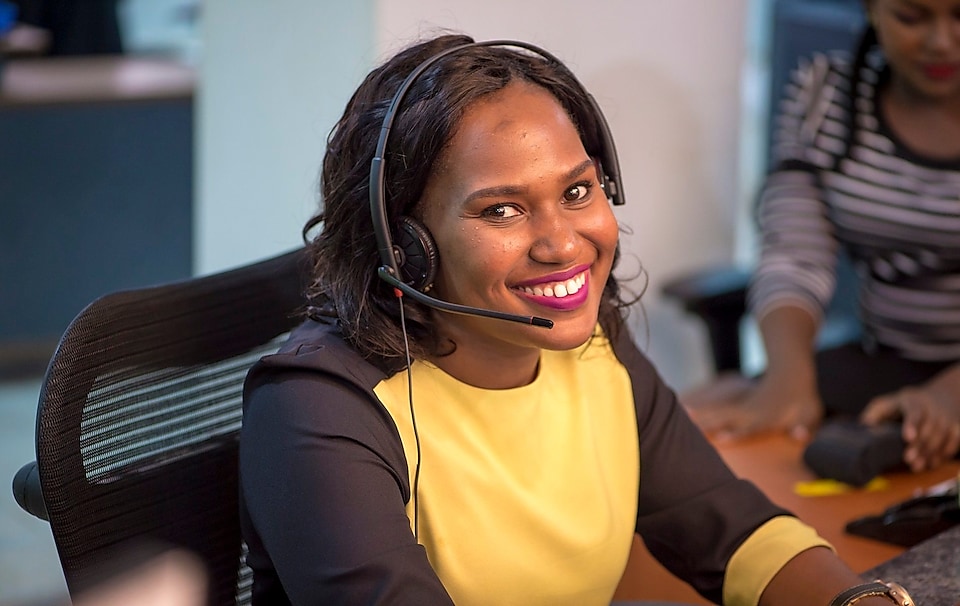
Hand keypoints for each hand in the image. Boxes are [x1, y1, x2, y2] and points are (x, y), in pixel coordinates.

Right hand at [682, 372, 823, 440]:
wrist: (789, 373)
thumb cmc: (801, 399)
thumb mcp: (810, 413)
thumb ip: (804, 426)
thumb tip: (798, 435)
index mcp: (767, 416)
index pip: (750, 427)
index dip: (736, 433)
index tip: (721, 437)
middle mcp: (751, 412)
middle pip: (726, 418)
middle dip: (708, 423)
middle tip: (689, 428)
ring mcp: (742, 408)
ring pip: (718, 412)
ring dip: (700, 416)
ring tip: (680, 416)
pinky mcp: (737, 406)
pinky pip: (717, 410)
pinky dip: (701, 412)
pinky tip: (685, 412)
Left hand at [861, 385, 959, 471]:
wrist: (942, 395)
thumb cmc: (905, 404)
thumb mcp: (887, 403)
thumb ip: (874, 414)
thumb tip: (863, 428)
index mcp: (913, 400)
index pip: (914, 411)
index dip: (911, 424)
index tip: (907, 438)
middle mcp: (932, 408)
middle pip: (929, 427)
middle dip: (919, 445)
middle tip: (908, 459)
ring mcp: (946, 418)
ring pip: (941, 436)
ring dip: (930, 453)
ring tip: (917, 466)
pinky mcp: (955, 427)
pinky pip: (954, 441)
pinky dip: (944, 454)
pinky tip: (932, 463)